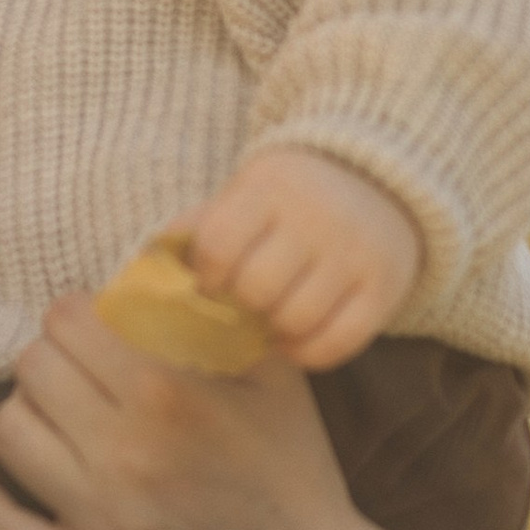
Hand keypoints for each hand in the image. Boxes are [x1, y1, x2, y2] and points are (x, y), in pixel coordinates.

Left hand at [0, 295, 426, 529]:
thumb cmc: (294, 470)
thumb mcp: (277, 375)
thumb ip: (225, 310)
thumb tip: (172, 246)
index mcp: (168, 396)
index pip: (72, 320)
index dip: (78, 312)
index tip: (95, 321)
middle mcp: (123, 453)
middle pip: (35, 367)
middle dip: (54, 353)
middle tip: (78, 362)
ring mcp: (94, 515)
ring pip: (10, 428)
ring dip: (27, 406)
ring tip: (56, 407)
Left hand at [182, 151, 422, 369]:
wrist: (379, 176)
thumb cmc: (291, 195)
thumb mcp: (246, 193)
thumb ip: (199, 226)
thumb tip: (143, 271)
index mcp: (272, 188)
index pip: (219, 245)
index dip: (206, 276)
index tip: (211, 284)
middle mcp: (318, 218)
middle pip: (257, 288)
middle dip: (241, 306)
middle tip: (242, 306)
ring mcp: (356, 254)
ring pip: (297, 319)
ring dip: (273, 331)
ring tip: (268, 320)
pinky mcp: (385, 288)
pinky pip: (338, 343)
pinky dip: (308, 353)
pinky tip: (294, 341)